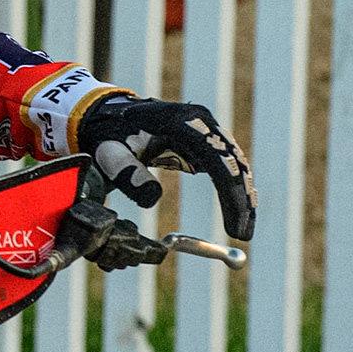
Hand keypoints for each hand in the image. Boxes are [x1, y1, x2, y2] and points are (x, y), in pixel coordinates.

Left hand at [75, 94, 257, 240]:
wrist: (108, 116)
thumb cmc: (108, 134)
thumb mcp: (109, 153)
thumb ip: (126, 171)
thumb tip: (152, 199)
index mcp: (179, 120)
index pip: (216, 157)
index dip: (229, 192)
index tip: (233, 224)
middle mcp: (199, 120)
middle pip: (232, 161)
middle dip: (242, 199)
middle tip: (243, 235)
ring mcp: (205, 127)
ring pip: (236, 163)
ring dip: (243, 196)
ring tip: (244, 230)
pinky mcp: (205, 139)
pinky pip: (227, 165)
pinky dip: (235, 188)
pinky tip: (241, 212)